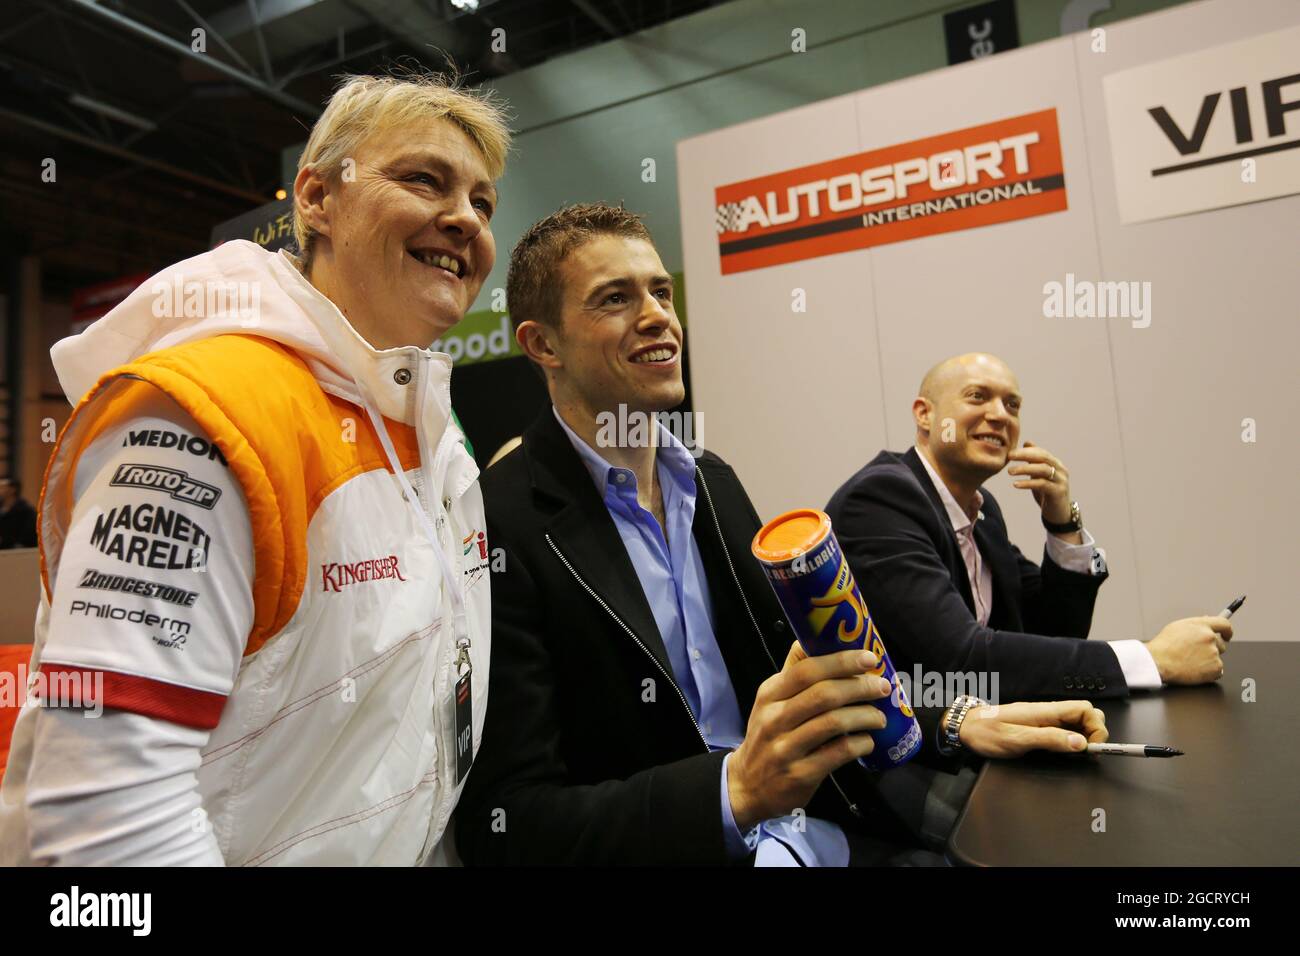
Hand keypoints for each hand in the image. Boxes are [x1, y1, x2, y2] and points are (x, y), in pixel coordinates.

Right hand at [728, 642, 891, 829]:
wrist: (747, 785)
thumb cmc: (767, 736)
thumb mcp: (770, 702)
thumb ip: (793, 674)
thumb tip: (814, 639)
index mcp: (770, 694)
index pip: (806, 670)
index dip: (840, 661)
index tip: (868, 658)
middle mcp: (775, 718)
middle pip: (824, 694)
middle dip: (860, 687)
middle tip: (882, 687)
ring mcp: (786, 748)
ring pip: (833, 723)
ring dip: (864, 716)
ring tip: (879, 717)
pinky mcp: (801, 774)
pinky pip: (838, 753)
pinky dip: (860, 743)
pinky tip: (868, 741)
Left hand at [957, 700, 1107, 757]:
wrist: (965, 728)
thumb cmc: (986, 733)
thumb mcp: (1017, 740)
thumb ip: (1049, 740)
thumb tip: (1080, 743)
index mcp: (1044, 711)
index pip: (1084, 708)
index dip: (1096, 727)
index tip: (1092, 747)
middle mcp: (1047, 712)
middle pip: (1085, 714)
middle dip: (1094, 732)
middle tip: (1087, 753)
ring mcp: (1044, 719)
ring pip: (1077, 723)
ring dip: (1083, 738)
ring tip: (1076, 755)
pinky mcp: (1039, 728)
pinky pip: (1064, 731)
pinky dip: (1071, 741)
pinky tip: (1065, 752)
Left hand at [1007, 441, 1072, 526]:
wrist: (1059, 514)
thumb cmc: (1047, 493)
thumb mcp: (1040, 474)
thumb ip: (1034, 460)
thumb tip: (1027, 443)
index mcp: (1056, 464)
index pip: (1041, 452)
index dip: (1026, 451)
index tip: (1010, 452)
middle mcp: (1060, 470)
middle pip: (1043, 457)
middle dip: (1025, 455)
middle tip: (1009, 456)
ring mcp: (1061, 480)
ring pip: (1043, 469)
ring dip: (1025, 469)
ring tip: (1009, 472)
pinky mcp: (1058, 492)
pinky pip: (1042, 484)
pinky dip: (1028, 483)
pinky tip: (1015, 484)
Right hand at [1146, 616, 1232, 684]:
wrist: (1158, 662)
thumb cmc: (1164, 646)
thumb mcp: (1177, 627)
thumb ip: (1195, 625)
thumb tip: (1207, 624)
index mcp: (1201, 625)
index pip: (1224, 625)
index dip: (1227, 631)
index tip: (1227, 635)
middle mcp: (1210, 638)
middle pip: (1221, 643)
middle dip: (1212, 648)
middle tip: (1196, 653)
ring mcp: (1214, 653)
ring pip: (1217, 657)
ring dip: (1208, 660)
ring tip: (1190, 661)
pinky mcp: (1215, 668)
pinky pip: (1217, 670)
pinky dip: (1208, 672)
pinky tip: (1194, 669)